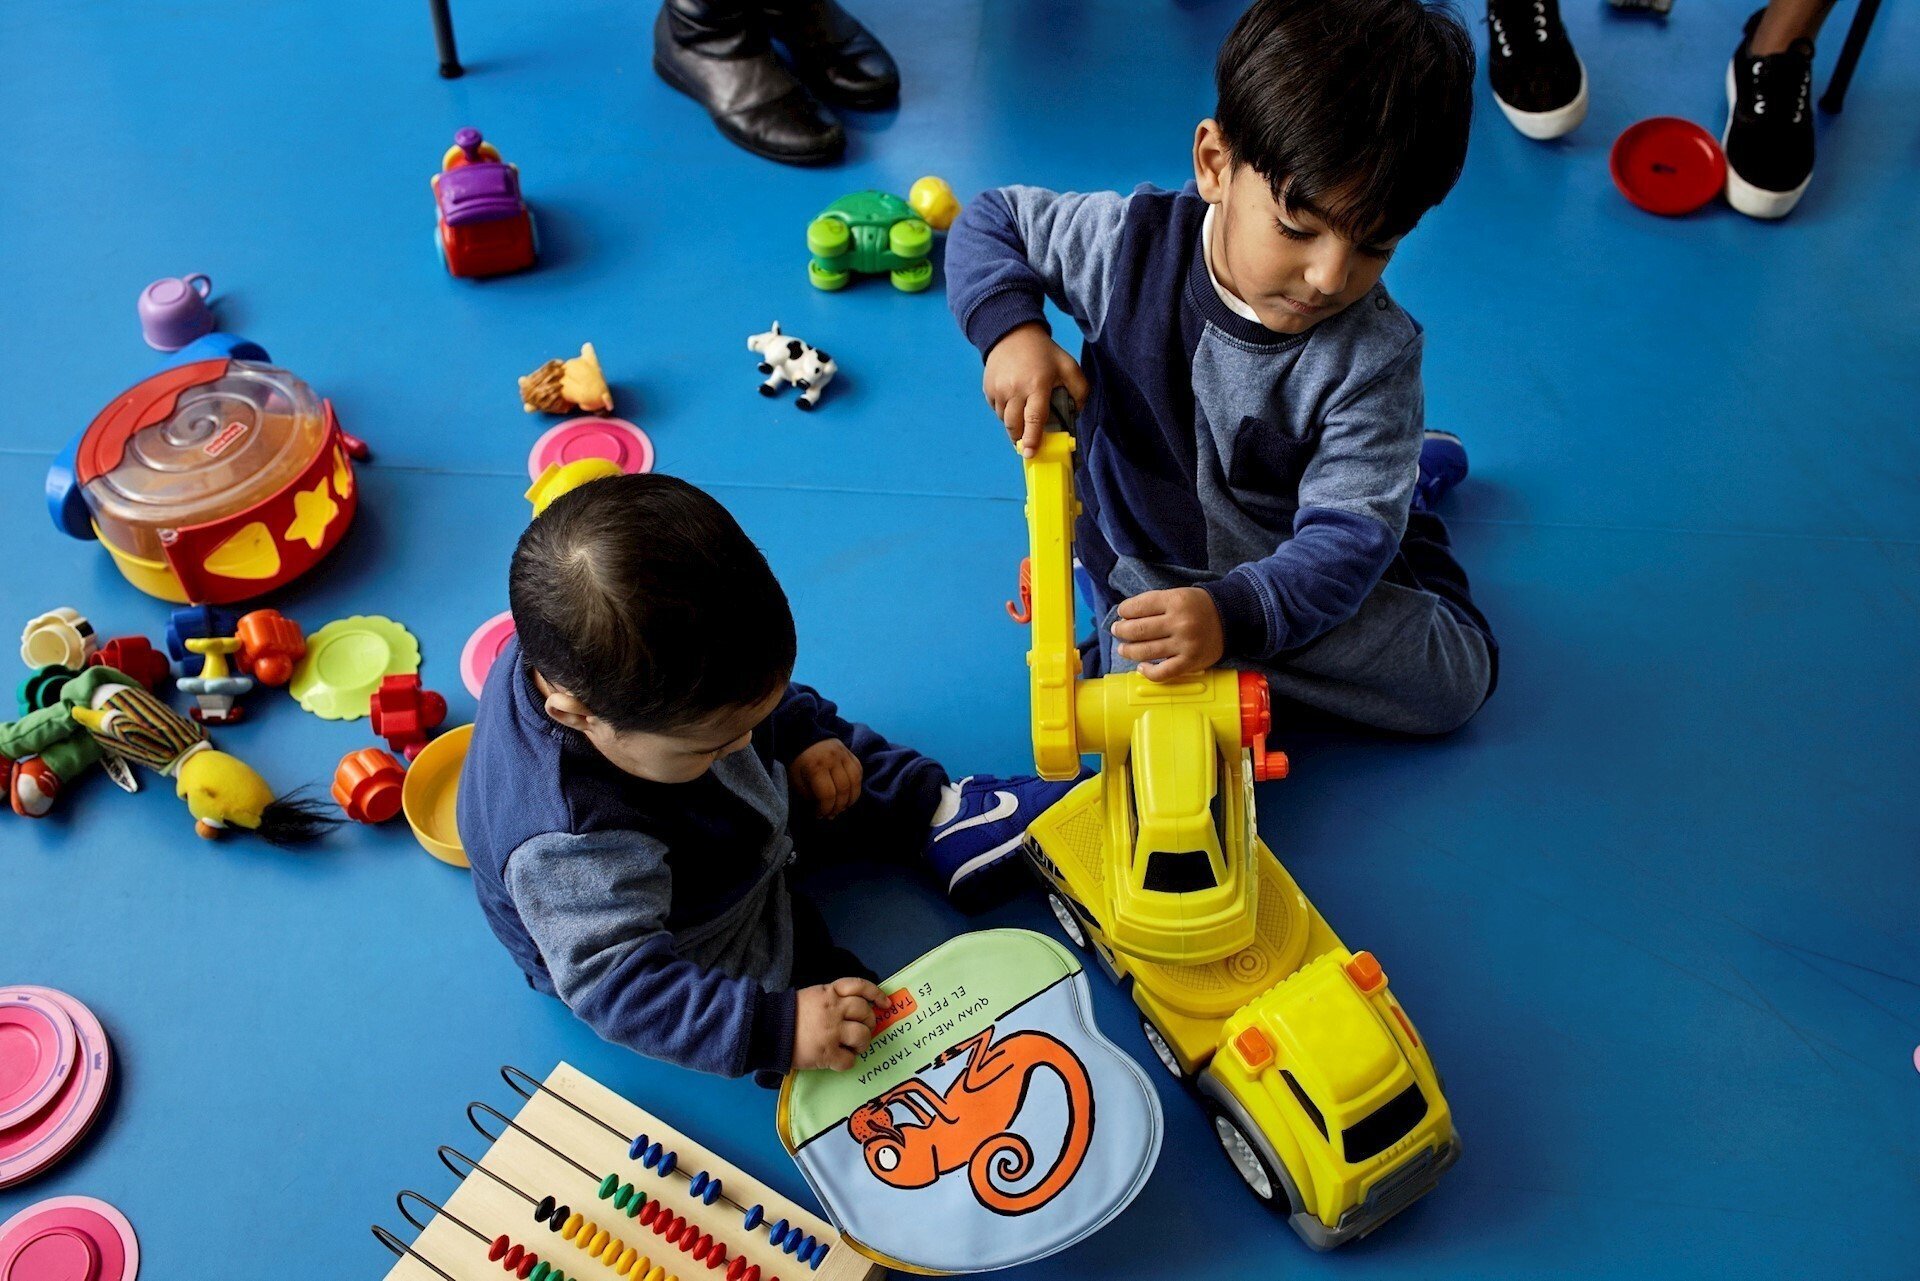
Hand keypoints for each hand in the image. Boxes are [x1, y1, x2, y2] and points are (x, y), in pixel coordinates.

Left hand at [791, 738, 862, 818]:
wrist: (804, 736)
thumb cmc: (798, 762)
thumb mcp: (796, 779)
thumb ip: (809, 794)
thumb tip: (824, 807)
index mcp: (816, 766)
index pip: (828, 794)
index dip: (825, 809)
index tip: (820, 815)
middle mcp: (832, 760)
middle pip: (843, 790)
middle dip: (838, 807)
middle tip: (832, 814)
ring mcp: (844, 754)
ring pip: (855, 782)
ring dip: (851, 799)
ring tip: (843, 807)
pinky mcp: (850, 753)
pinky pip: (859, 772)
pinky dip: (856, 786)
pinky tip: (849, 794)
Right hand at [792, 977, 882, 1070]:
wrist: (766, 1030)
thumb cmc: (789, 1014)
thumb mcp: (811, 996)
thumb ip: (831, 998)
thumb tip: (854, 1007)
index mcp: (829, 993)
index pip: (859, 986)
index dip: (876, 994)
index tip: (885, 1004)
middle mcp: (833, 1009)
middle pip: (865, 1012)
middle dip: (869, 1022)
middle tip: (863, 1030)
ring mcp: (831, 1032)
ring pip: (863, 1035)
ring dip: (863, 1043)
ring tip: (854, 1047)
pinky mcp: (826, 1053)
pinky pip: (849, 1060)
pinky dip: (848, 1061)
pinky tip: (840, 1059)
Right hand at [983, 323, 1088, 456]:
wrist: (1013, 334)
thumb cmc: (1044, 353)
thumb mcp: (1069, 366)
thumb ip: (1080, 391)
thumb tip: (1076, 414)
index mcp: (1036, 385)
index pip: (1033, 419)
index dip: (1032, 439)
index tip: (1030, 453)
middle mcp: (1014, 389)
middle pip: (1014, 425)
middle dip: (1021, 438)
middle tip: (1027, 443)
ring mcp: (998, 389)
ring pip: (1004, 420)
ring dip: (1014, 424)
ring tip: (1023, 413)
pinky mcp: (988, 389)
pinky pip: (996, 410)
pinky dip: (1005, 412)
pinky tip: (1014, 402)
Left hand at [1112, 588, 1224, 681]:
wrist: (1230, 619)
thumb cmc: (1198, 607)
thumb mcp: (1178, 595)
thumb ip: (1154, 604)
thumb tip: (1125, 617)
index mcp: (1175, 601)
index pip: (1138, 607)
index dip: (1124, 611)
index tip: (1121, 614)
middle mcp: (1179, 623)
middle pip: (1138, 630)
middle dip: (1121, 631)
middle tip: (1117, 631)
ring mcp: (1185, 645)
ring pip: (1145, 652)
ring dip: (1129, 651)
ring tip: (1123, 649)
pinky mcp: (1190, 662)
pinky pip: (1162, 673)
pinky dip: (1147, 672)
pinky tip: (1141, 667)